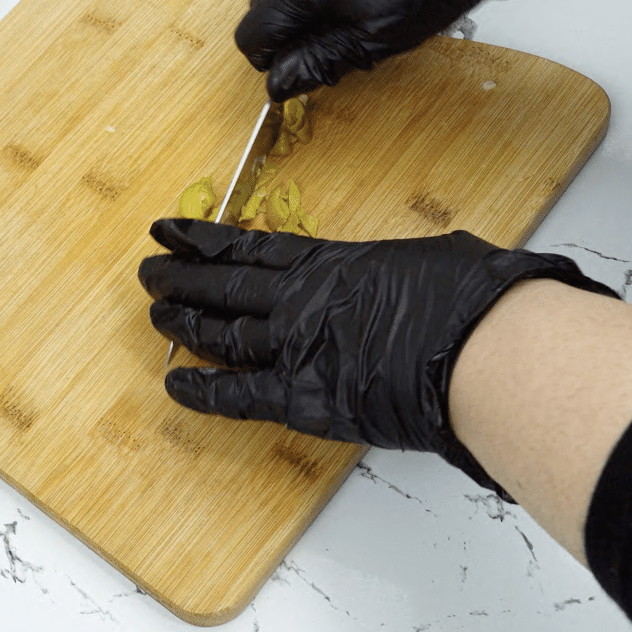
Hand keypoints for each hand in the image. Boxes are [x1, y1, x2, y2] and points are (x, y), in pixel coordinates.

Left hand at [139, 219, 617, 497]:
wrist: (484, 349)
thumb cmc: (470, 298)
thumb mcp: (431, 258)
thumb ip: (398, 269)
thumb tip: (409, 278)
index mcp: (331, 264)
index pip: (250, 249)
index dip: (203, 240)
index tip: (168, 231)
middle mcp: (301, 303)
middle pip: (224, 287)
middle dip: (180, 278)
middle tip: (147, 272)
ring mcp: (297, 349)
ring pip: (222, 334)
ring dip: (184, 324)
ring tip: (154, 313)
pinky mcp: (305, 399)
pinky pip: (240, 397)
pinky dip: (205, 392)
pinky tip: (174, 385)